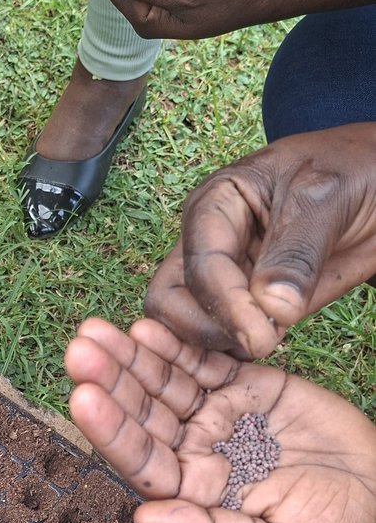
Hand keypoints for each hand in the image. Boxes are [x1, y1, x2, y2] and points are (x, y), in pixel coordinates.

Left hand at [65, 318, 375, 522]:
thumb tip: (142, 519)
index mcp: (191, 495)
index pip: (142, 460)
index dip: (112, 430)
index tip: (83, 398)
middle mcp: (194, 452)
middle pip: (143, 414)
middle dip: (110, 382)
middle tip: (79, 349)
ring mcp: (218, 416)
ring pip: (166, 383)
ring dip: (132, 357)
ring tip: (97, 331)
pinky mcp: (248, 385)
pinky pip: (206, 362)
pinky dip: (179, 345)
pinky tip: (149, 326)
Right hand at [143, 125, 375, 357]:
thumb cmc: (354, 170)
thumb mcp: (328, 197)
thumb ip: (297, 252)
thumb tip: (270, 309)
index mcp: (214, 205)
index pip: (198, 266)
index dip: (225, 305)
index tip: (263, 336)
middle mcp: (207, 244)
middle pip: (169, 303)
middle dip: (206, 329)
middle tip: (261, 340)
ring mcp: (223, 277)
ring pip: (185, 327)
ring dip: (219, 345)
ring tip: (273, 338)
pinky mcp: (244, 305)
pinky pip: (220, 339)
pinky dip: (236, 352)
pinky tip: (271, 344)